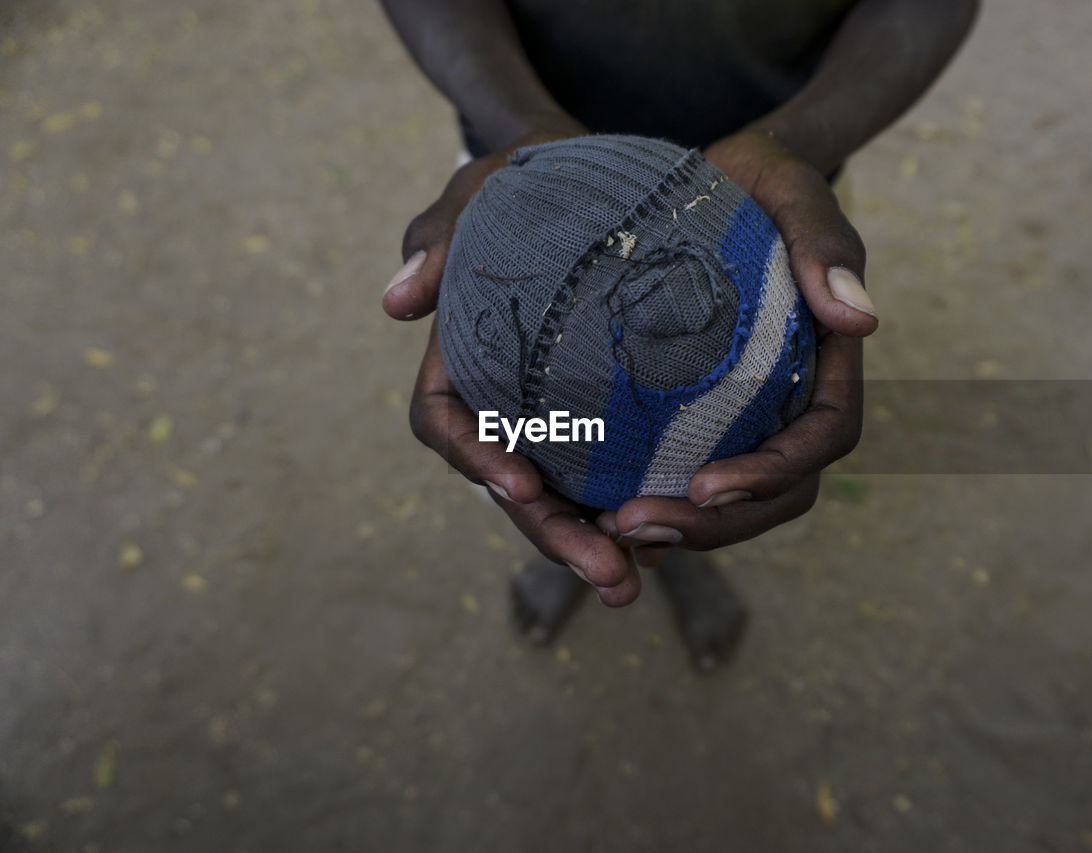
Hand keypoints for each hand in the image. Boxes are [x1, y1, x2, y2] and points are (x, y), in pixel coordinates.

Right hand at [384, 130, 643, 606]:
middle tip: (608, 574)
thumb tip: (396, 302)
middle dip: (552, 534)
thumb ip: (439, 240)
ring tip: (637, 580)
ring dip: (594, 544)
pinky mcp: (604, 417)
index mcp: (460, 359)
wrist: (595, 176)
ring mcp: (553, 416)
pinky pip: (609, 476)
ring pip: (562, 497)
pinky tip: (674, 539)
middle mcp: (503, 400)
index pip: (446, 425)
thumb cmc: (527, 180)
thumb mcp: (480, 191)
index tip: (520, 482)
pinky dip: (632, 511)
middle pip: (513, 486)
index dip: (476, 460)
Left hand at [595, 129, 873, 552]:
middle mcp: (788, 402)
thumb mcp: (790, 186)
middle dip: (713, 525)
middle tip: (635, 526)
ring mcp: (743, 416)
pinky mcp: (693, 416)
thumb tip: (862, 320)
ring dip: (674, 532)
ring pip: (726, 503)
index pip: (821, 438)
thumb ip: (827, 241)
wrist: (701, 177)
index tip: (705, 485)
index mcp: (826, 362)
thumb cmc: (753, 179)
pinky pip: (675, 476)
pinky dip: (642, 502)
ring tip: (606, 534)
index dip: (772, 474)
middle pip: (774, 494)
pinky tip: (586, 517)